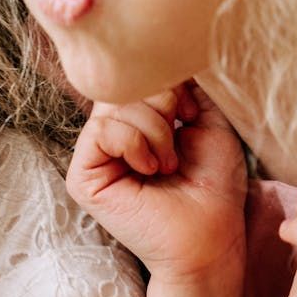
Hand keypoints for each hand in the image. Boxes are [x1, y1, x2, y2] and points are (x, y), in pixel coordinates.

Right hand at [67, 82, 247, 283]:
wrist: (210, 240)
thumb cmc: (214, 189)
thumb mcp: (210, 124)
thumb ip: (187, 88)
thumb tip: (166, 56)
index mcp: (134, 123)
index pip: (134, 79)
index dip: (167, 85)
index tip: (192, 115)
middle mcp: (108, 136)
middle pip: (122, 87)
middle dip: (161, 107)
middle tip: (179, 144)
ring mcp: (92, 157)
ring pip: (113, 108)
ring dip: (154, 132)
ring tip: (168, 165)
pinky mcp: (82, 177)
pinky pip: (102, 132)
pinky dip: (134, 144)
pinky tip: (150, 170)